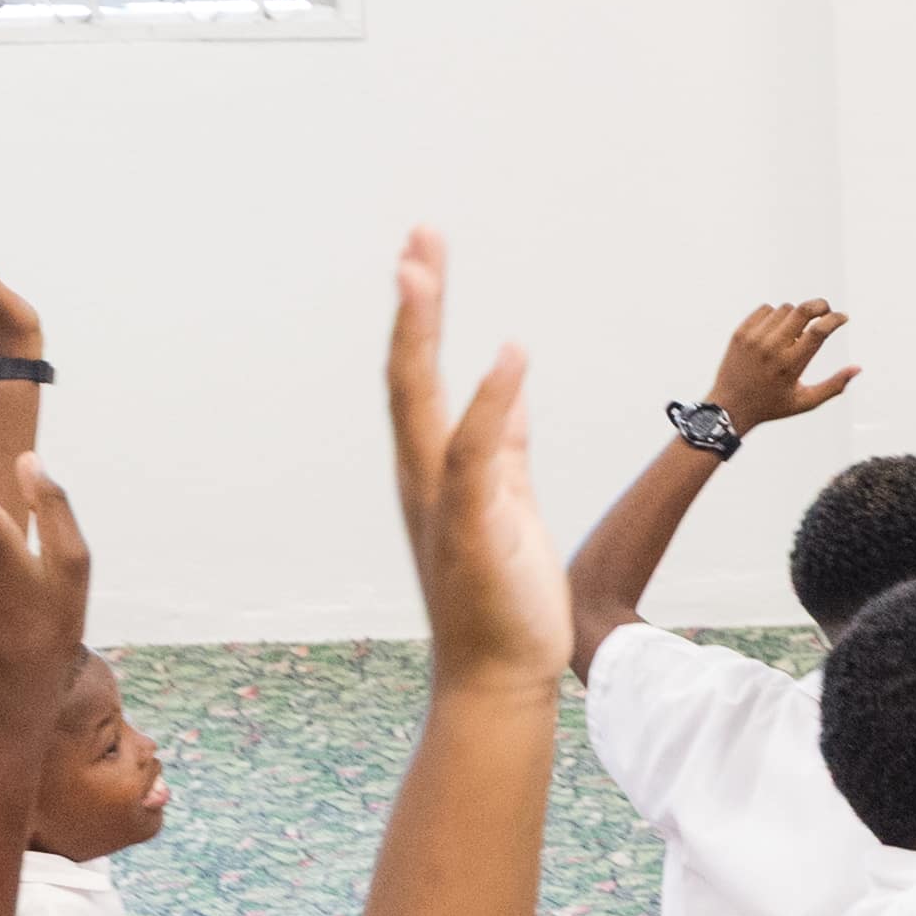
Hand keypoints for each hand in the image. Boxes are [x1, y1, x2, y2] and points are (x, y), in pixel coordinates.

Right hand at [384, 234, 567, 683]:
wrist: (496, 678)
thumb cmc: (500, 598)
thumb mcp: (506, 504)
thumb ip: (503, 446)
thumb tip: (507, 389)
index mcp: (436, 472)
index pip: (420, 379)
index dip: (421, 315)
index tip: (423, 254)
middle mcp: (426, 481)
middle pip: (408, 376)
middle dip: (413, 305)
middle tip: (417, 237)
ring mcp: (442, 504)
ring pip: (423, 403)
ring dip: (422, 333)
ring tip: (423, 267)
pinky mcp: (474, 529)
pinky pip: (476, 456)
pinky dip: (487, 402)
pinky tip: (507, 353)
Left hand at [702, 295, 860, 435]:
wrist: (728, 407)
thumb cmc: (771, 406)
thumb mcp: (805, 402)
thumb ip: (834, 386)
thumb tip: (857, 368)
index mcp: (790, 366)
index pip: (818, 331)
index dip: (835, 319)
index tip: (844, 317)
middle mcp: (772, 349)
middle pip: (803, 311)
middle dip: (821, 306)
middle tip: (826, 311)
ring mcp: (754, 338)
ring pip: (785, 308)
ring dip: (797, 315)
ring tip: (796, 330)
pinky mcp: (740, 332)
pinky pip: (765, 309)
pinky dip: (775, 314)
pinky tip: (777, 329)